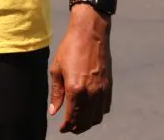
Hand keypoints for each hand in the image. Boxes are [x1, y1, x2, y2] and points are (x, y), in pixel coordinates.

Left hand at [49, 6, 112, 133]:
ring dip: (88, 122)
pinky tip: (89, 110)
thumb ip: (56, 93)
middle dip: (77, 127)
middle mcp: (91, 93)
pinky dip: (97, 114)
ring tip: (78, 121)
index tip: (62, 129)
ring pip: (97, 117)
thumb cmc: (70, 49)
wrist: (90, 34)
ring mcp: (103, 91)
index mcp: (75, 89)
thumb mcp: (56, 70)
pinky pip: (105, 108)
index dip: (66, 126)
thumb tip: (54, 111)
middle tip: (69, 127)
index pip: (72, 117)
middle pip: (86, 121)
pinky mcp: (109, 87)